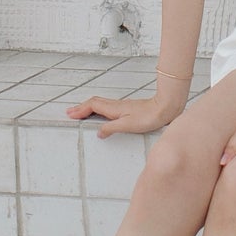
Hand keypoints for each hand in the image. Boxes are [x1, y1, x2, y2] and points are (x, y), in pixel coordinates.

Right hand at [67, 91, 183, 136]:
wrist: (164, 108)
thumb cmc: (149, 117)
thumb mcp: (127, 125)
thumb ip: (111, 128)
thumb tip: (99, 132)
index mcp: (114, 108)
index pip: (92, 106)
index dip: (80, 110)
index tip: (70, 114)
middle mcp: (116, 105)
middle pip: (94, 103)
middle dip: (81, 108)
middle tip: (70, 113)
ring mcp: (121, 107)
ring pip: (100, 104)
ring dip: (88, 108)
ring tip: (81, 113)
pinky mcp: (127, 109)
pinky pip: (107, 107)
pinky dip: (98, 110)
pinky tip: (100, 116)